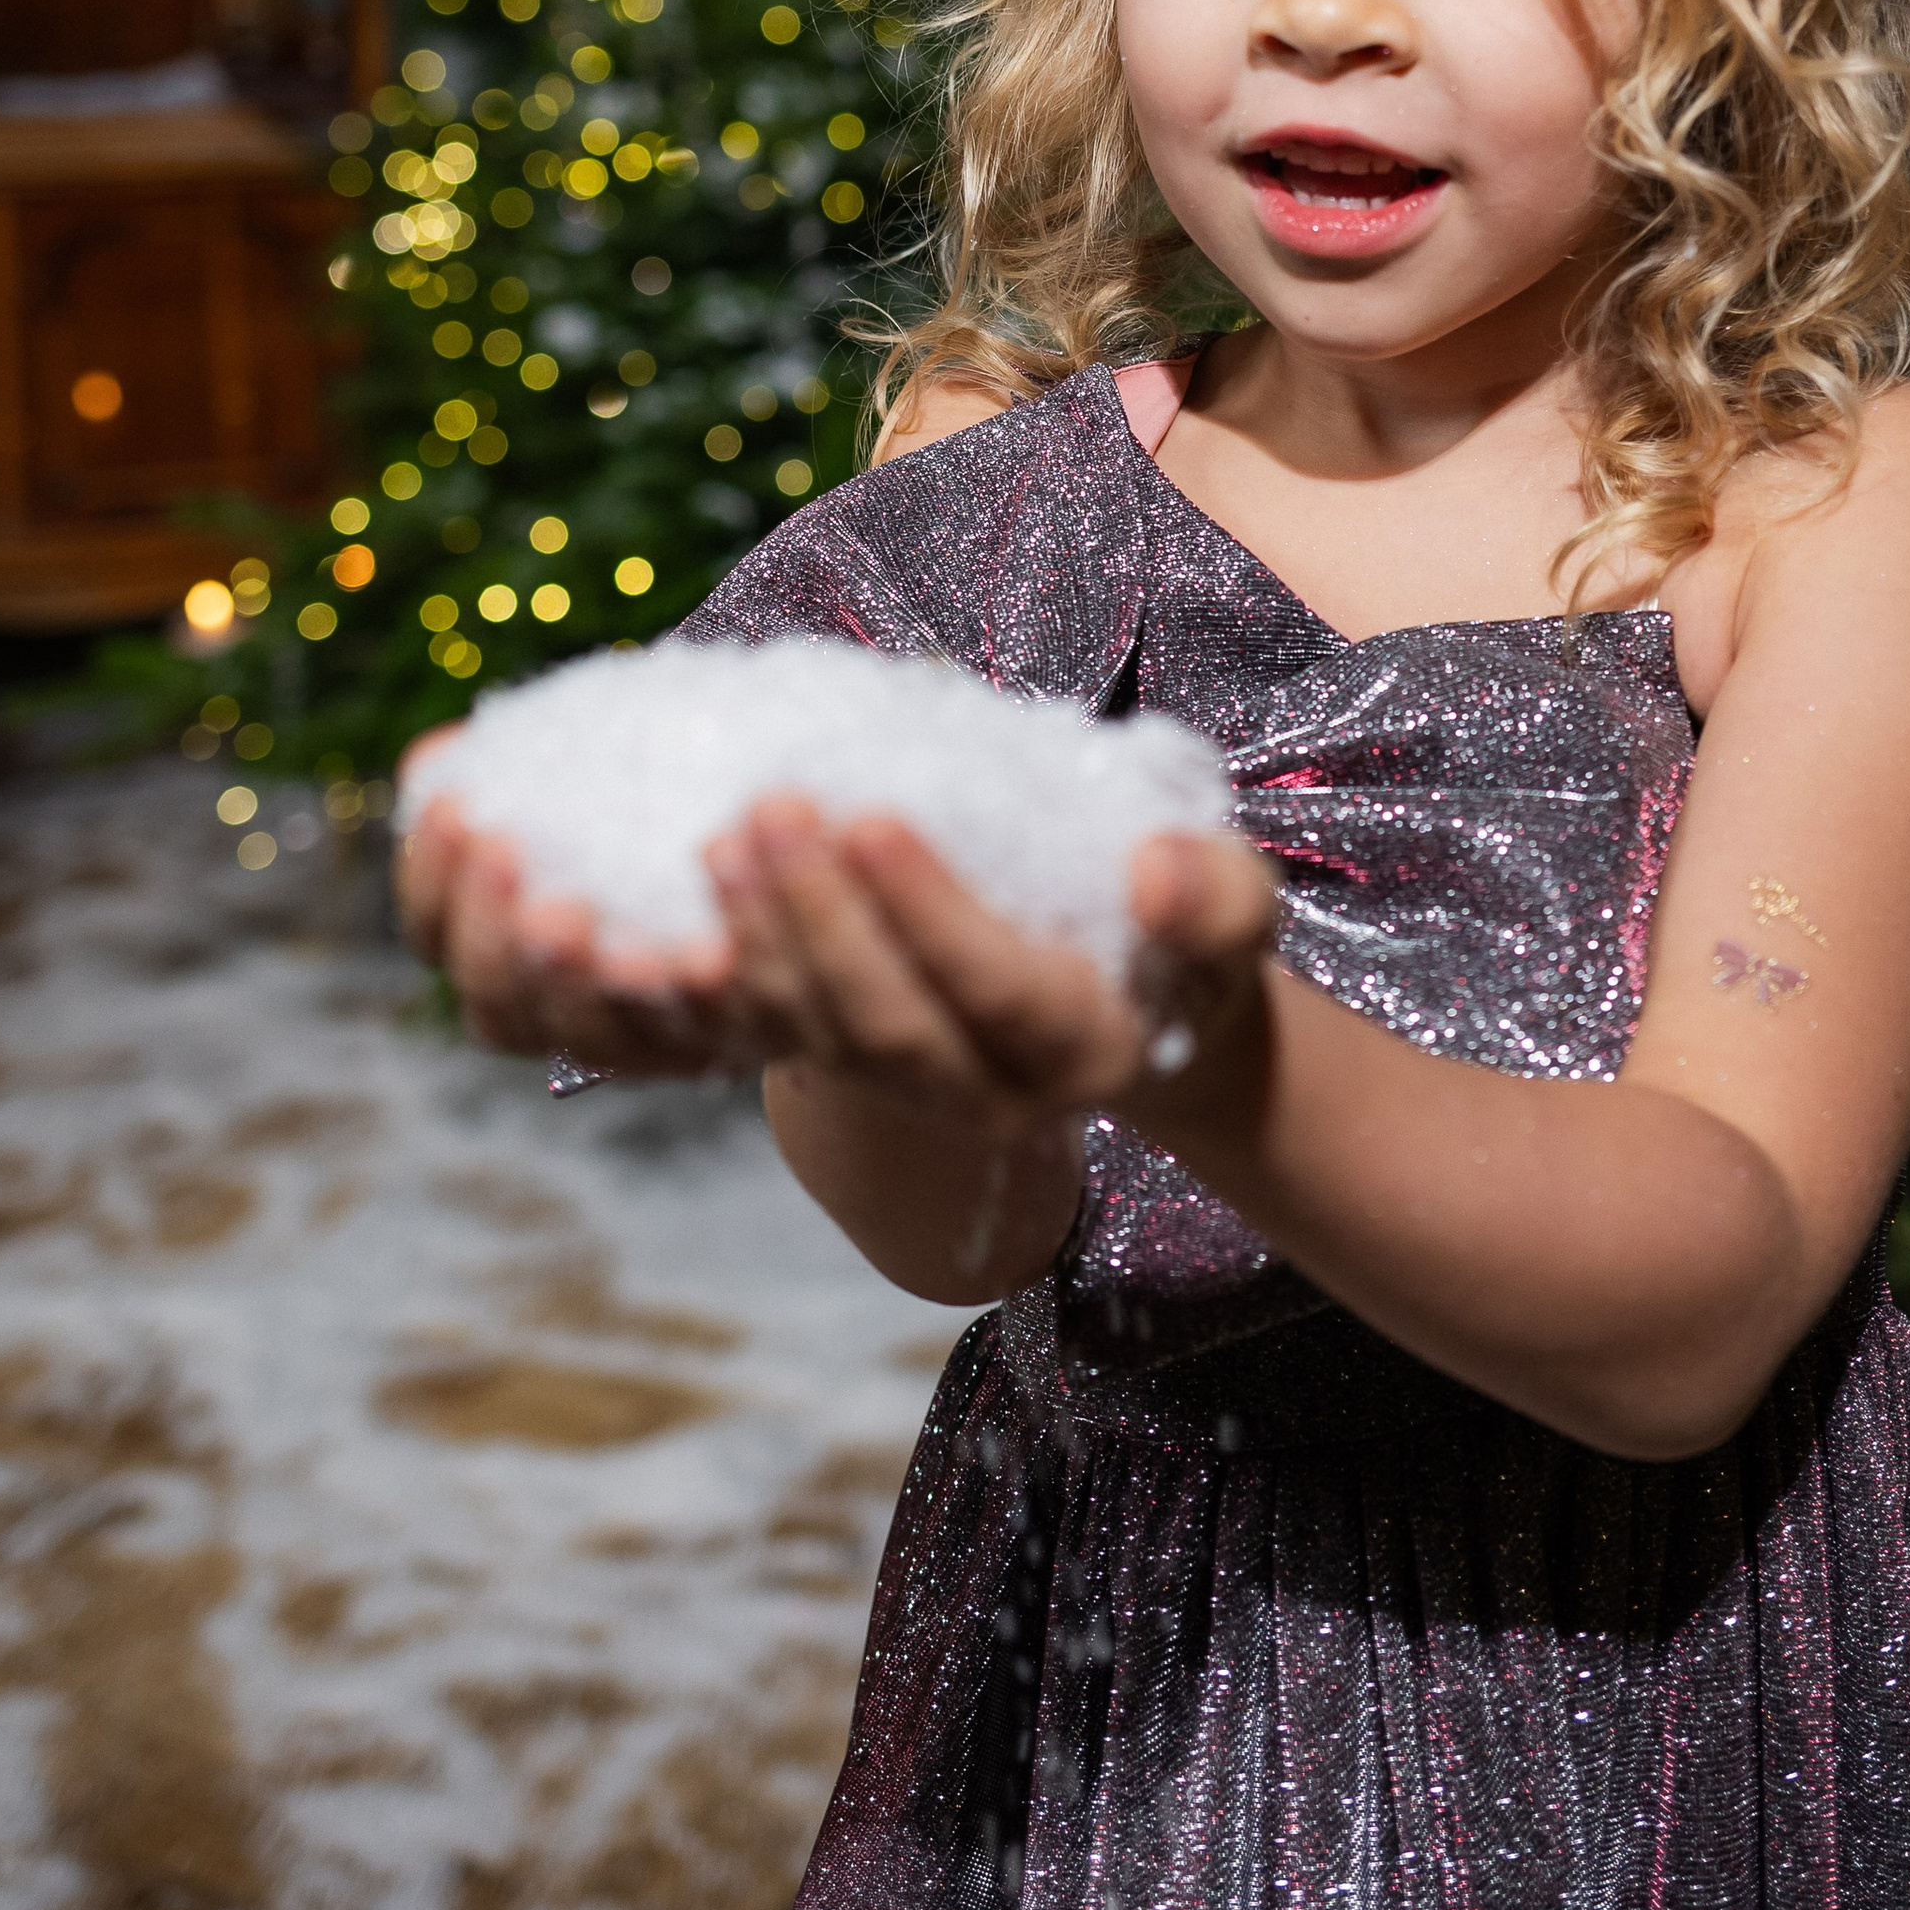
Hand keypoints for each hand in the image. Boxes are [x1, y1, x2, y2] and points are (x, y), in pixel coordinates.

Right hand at [393, 744, 743, 1078]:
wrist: (787, 852)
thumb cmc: (658, 802)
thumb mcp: (585, 772)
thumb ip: (513, 767)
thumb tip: (442, 753)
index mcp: (509, 951)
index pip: (437, 937)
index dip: (429, 882)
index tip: (452, 805)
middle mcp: (566, 1013)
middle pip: (499, 1008)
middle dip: (492, 936)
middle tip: (504, 849)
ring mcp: (646, 1040)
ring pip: (596, 1039)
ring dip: (582, 983)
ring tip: (583, 911)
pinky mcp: (732, 1040)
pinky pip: (706, 1034)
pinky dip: (699, 996)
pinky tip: (707, 950)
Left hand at [704, 798, 1278, 1131]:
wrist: (1136, 1012)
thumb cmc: (1182, 937)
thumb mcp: (1230, 910)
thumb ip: (1214, 897)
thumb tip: (1155, 867)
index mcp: (1080, 1053)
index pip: (996, 992)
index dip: (928, 914)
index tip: (871, 817)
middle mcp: (987, 1098)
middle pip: (884, 1027)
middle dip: (818, 921)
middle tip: (771, 810)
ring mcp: (908, 1091)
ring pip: (814, 1040)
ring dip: (753, 946)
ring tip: (715, 845)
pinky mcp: (847, 1066)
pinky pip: (766, 1038)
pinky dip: (711, 986)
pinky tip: (678, 906)